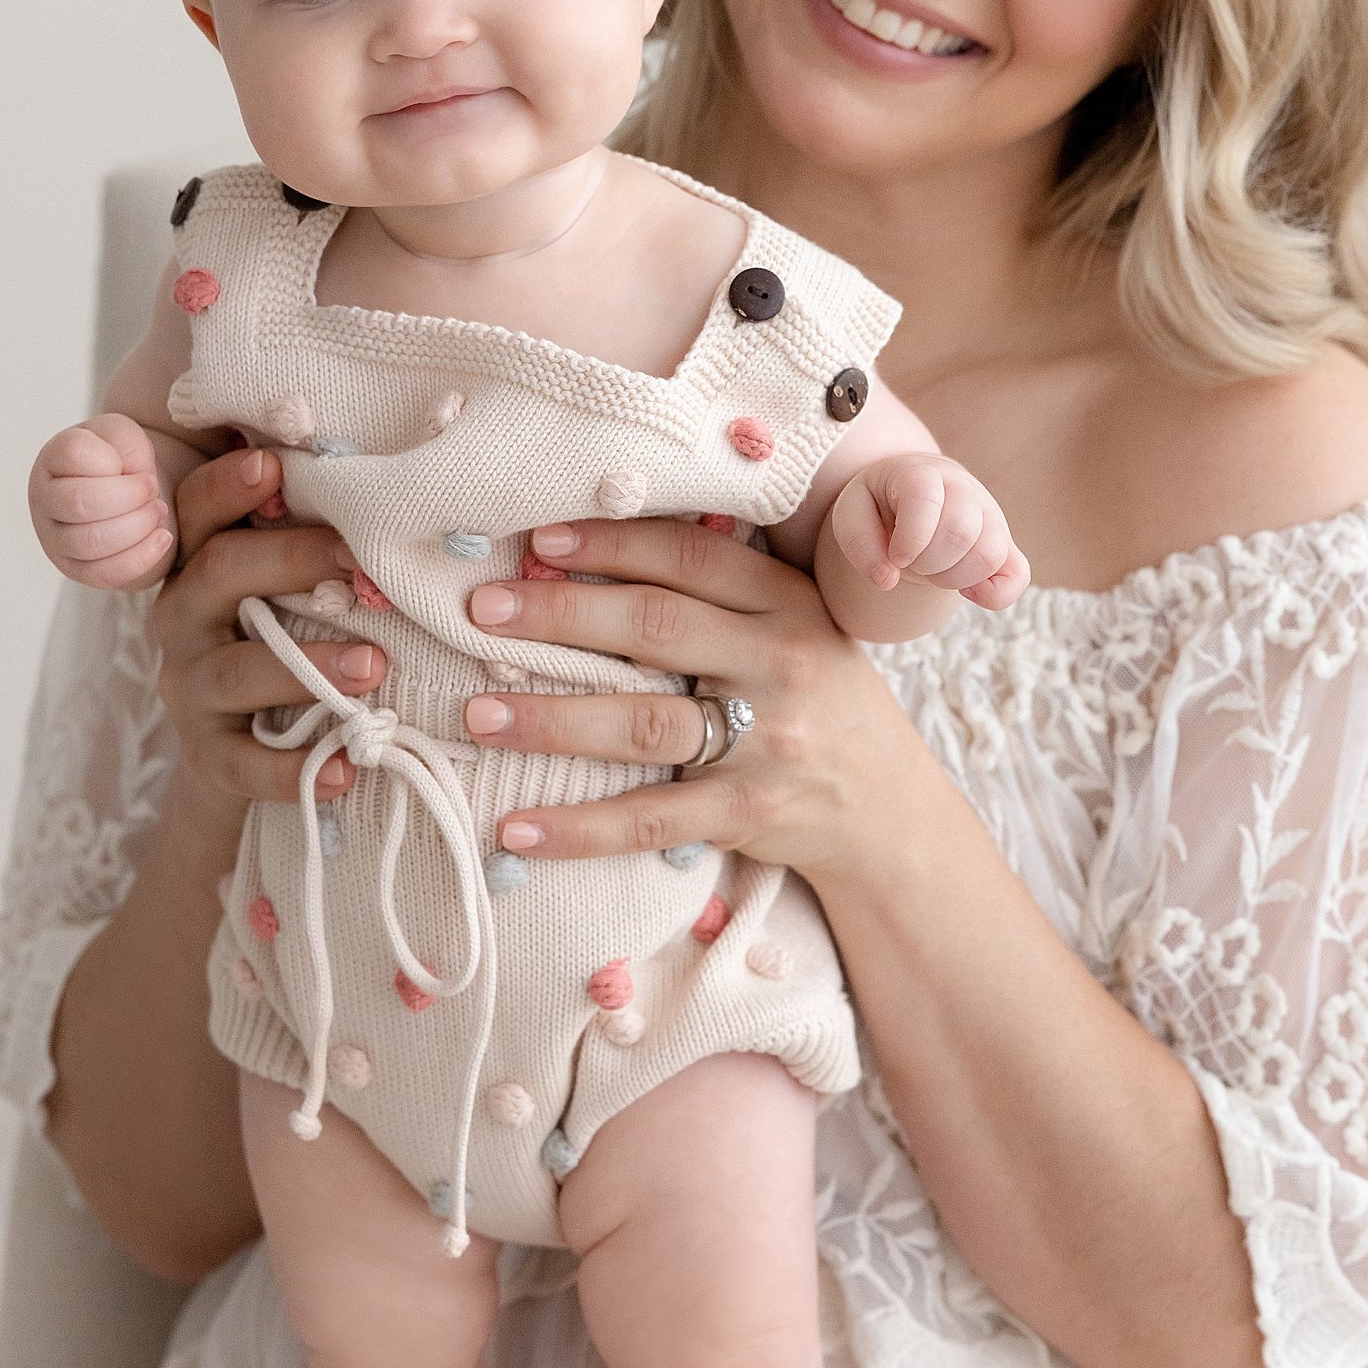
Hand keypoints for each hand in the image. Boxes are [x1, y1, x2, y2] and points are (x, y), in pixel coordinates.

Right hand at [29, 414, 180, 589]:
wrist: (134, 495)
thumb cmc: (124, 461)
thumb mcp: (126, 436)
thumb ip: (124, 443)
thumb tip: (127, 476)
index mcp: (54, 458)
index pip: (74, 454)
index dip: (114, 460)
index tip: (137, 466)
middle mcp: (46, 500)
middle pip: (80, 502)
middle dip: (130, 497)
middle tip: (153, 491)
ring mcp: (56, 539)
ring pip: (90, 542)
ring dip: (137, 527)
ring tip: (158, 512)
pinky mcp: (77, 570)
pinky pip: (103, 574)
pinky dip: (141, 557)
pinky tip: (163, 538)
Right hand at [150, 447, 387, 833]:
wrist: (238, 760)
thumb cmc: (281, 649)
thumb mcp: (285, 594)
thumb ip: (315, 550)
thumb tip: (396, 495)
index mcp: (200, 568)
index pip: (198, 514)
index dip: (227, 487)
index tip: (271, 465)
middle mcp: (182, 620)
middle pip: (219, 574)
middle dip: (289, 560)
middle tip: (360, 564)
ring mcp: (190, 690)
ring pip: (237, 671)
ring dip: (308, 667)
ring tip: (376, 666)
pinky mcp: (209, 757)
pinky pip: (246, 764)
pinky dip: (298, 770)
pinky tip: (351, 767)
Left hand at [453, 516, 954, 884]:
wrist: (890, 813)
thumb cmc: (821, 705)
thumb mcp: (797, 629)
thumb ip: (723, 595)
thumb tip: (592, 558)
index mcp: (788, 604)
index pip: (691, 557)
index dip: (611, 544)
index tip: (537, 539)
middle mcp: (782, 664)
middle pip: (656, 628)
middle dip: (560, 616)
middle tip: (481, 610)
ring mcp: (767, 742)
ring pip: (644, 724)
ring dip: (552, 720)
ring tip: (477, 714)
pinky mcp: (748, 815)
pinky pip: (650, 819)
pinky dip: (579, 827)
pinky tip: (516, 826)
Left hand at [828, 454, 1029, 610]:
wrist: (916, 495)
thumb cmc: (881, 504)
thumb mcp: (852, 514)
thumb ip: (859, 543)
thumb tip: (887, 579)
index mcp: (922, 473)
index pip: (925, 501)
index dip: (909, 539)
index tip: (896, 556)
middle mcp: (964, 489)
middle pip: (961, 532)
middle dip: (929, 563)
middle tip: (912, 562)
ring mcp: (990, 516)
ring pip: (990, 554)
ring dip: (955, 578)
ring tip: (934, 571)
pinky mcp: (1005, 544)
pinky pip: (1018, 576)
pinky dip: (995, 594)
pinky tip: (968, 591)